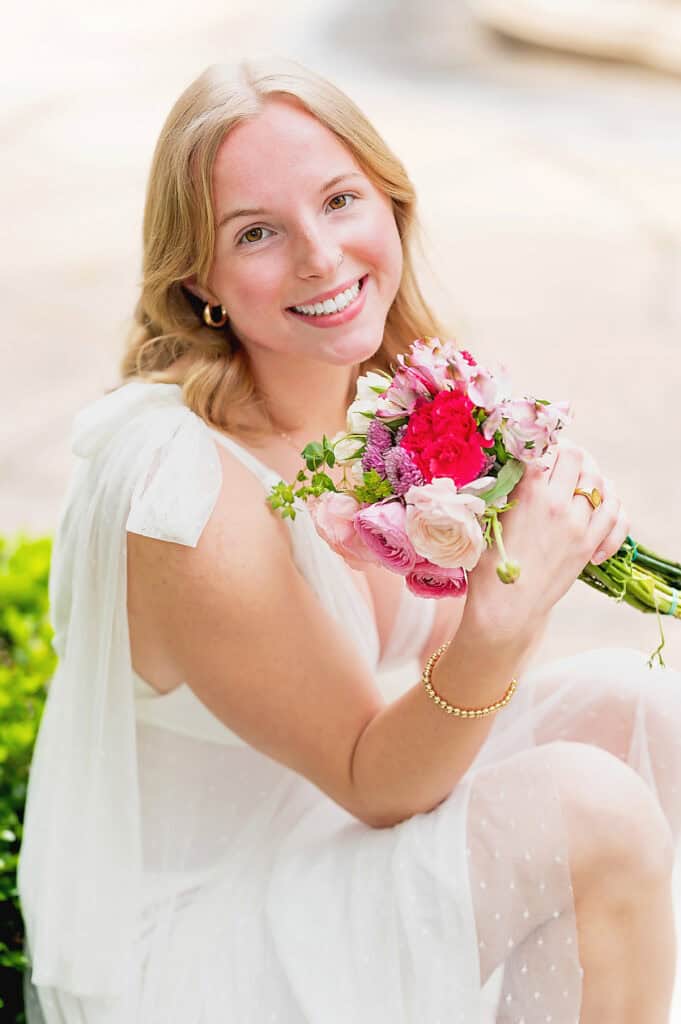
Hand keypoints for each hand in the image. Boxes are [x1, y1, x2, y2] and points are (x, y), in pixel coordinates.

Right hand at [462, 440, 629, 635]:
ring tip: (580, 480)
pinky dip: (612, 507)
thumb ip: (506, 490)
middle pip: (578, 457)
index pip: (547, 448)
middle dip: (569, 453)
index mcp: (529, 494)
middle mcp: (558, 505)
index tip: (538, 448)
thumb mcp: (489, 519)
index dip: (543, 442)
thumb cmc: (488, 566)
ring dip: (591, 476)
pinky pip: (616, 515)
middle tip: (561, 461)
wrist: (506, 607)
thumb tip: (514, 466)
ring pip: (599, 482)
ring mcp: (579, 526)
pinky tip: (600, 509)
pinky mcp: (590, 546)